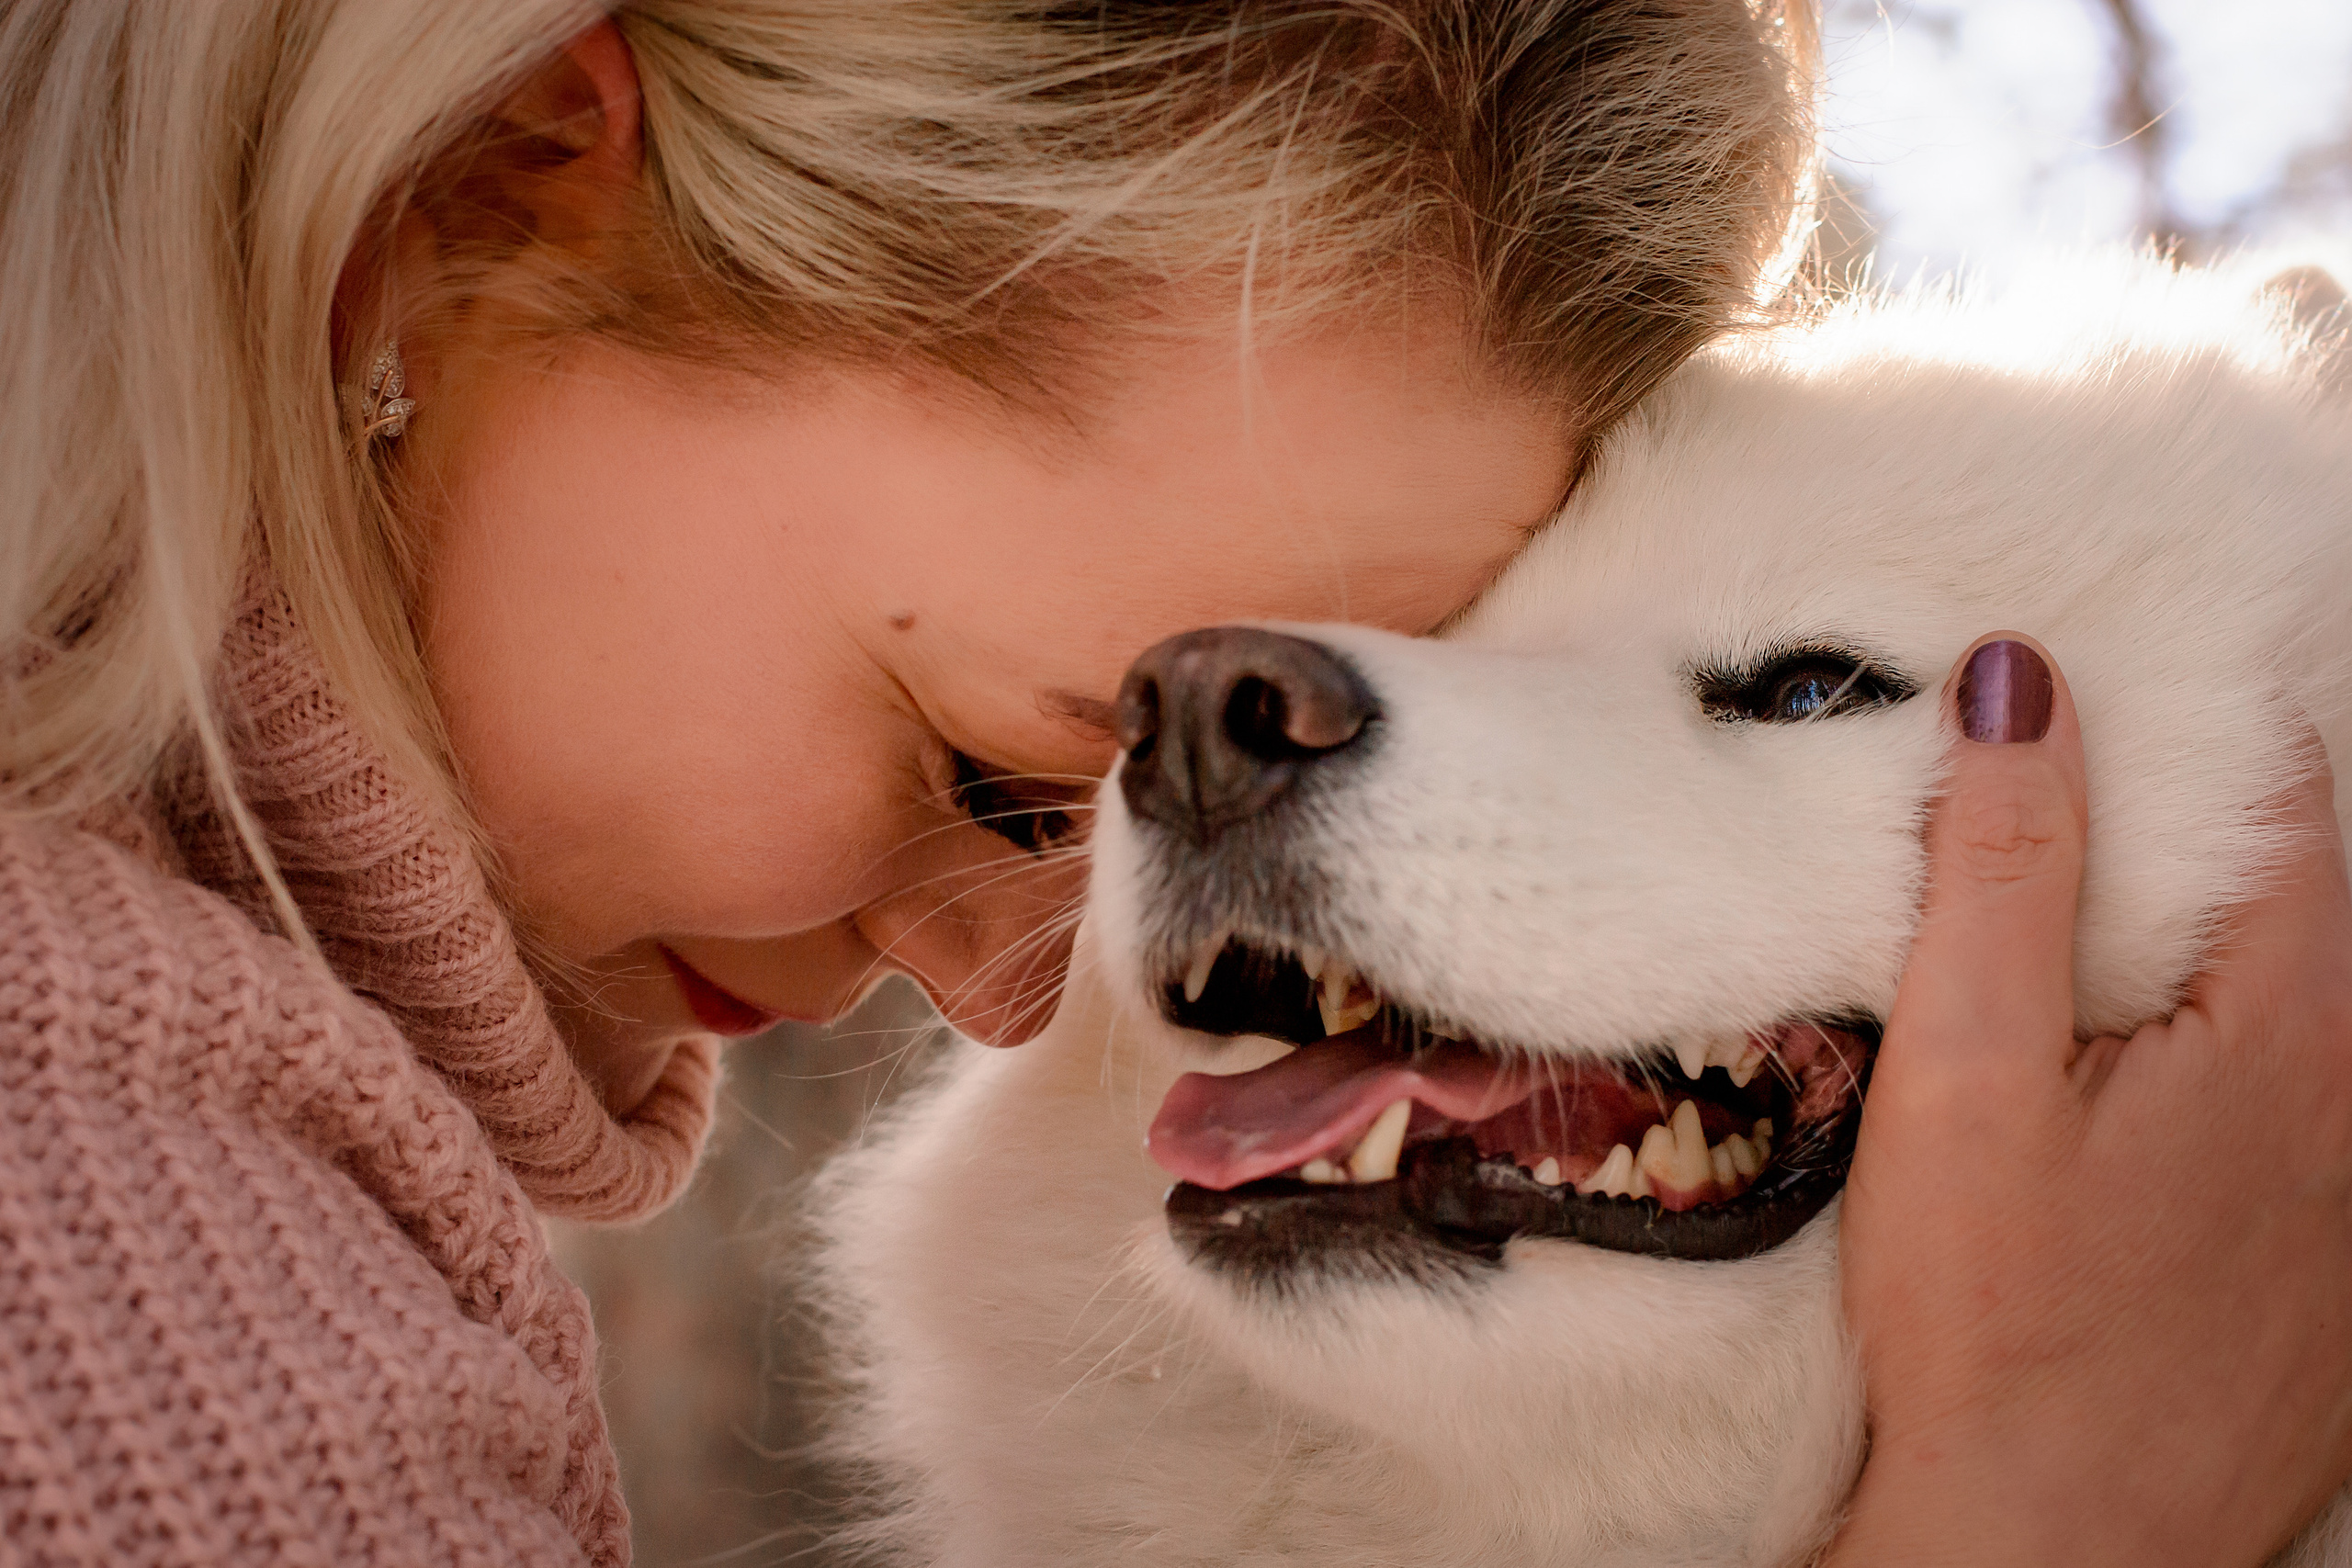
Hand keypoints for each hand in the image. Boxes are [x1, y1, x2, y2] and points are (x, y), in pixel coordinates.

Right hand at [1822, 634, 2351, 1566]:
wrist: (2048, 1555)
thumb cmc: (1998, 1329)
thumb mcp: (1967, 1074)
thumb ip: (2003, 867)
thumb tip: (2021, 684)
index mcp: (2302, 1030)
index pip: (2275, 796)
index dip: (2175, 716)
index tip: (2080, 674)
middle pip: (2290, 895)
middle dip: (2175, 829)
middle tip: (2041, 798)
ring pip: (2291, 1000)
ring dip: (2189, 945)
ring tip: (2059, 938)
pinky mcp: (2331, 1269)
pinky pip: (2290, 1098)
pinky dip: (2209, 1047)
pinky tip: (2106, 1088)